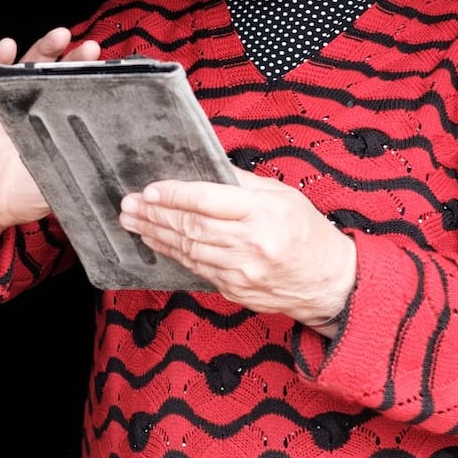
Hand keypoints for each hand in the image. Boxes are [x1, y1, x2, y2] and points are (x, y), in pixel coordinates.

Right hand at [0, 27, 100, 278]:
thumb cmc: (26, 195)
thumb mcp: (65, 184)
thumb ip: (87, 174)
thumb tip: (122, 172)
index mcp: (57, 124)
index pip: (78, 94)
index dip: (93, 80)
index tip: (113, 70)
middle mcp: (36, 108)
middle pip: (57, 75)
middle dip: (75, 59)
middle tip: (92, 48)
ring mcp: (11, 105)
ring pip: (27, 69)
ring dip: (42, 48)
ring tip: (60, 35)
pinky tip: (7, 46)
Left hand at [118, 172, 356, 332]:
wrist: (329, 283)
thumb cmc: (307, 231)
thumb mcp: (283, 195)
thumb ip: (242, 182)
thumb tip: (206, 166)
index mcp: (264, 213)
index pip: (207, 201)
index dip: (174, 194)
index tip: (149, 190)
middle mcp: (251, 244)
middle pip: (191, 227)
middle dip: (154, 214)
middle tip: (128, 205)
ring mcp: (241, 272)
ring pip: (188, 250)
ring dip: (155, 234)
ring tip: (132, 221)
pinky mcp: (234, 290)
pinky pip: (196, 269)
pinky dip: (173, 253)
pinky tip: (156, 242)